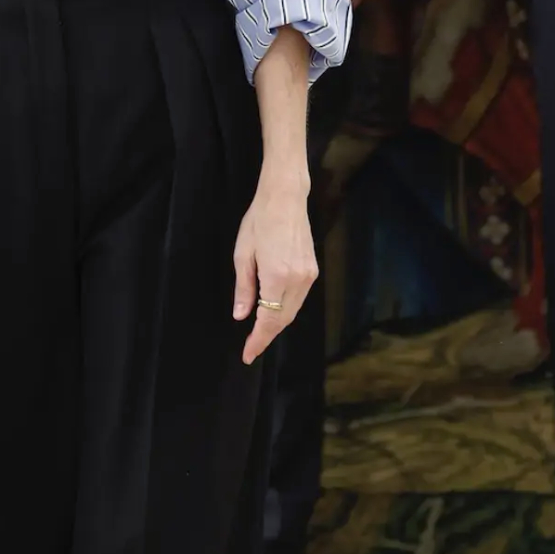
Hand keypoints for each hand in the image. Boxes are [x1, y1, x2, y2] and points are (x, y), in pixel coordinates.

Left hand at [232, 168, 316, 364]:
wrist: (285, 199)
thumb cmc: (258, 221)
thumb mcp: (242, 255)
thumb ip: (244, 288)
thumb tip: (241, 315)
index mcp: (276, 277)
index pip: (267, 320)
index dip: (257, 340)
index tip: (248, 354)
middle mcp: (297, 280)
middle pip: (282, 320)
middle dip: (266, 336)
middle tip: (251, 349)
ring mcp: (308, 276)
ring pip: (292, 312)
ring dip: (276, 324)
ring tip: (259, 334)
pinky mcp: (313, 270)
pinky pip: (298, 299)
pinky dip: (286, 310)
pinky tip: (274, 312)